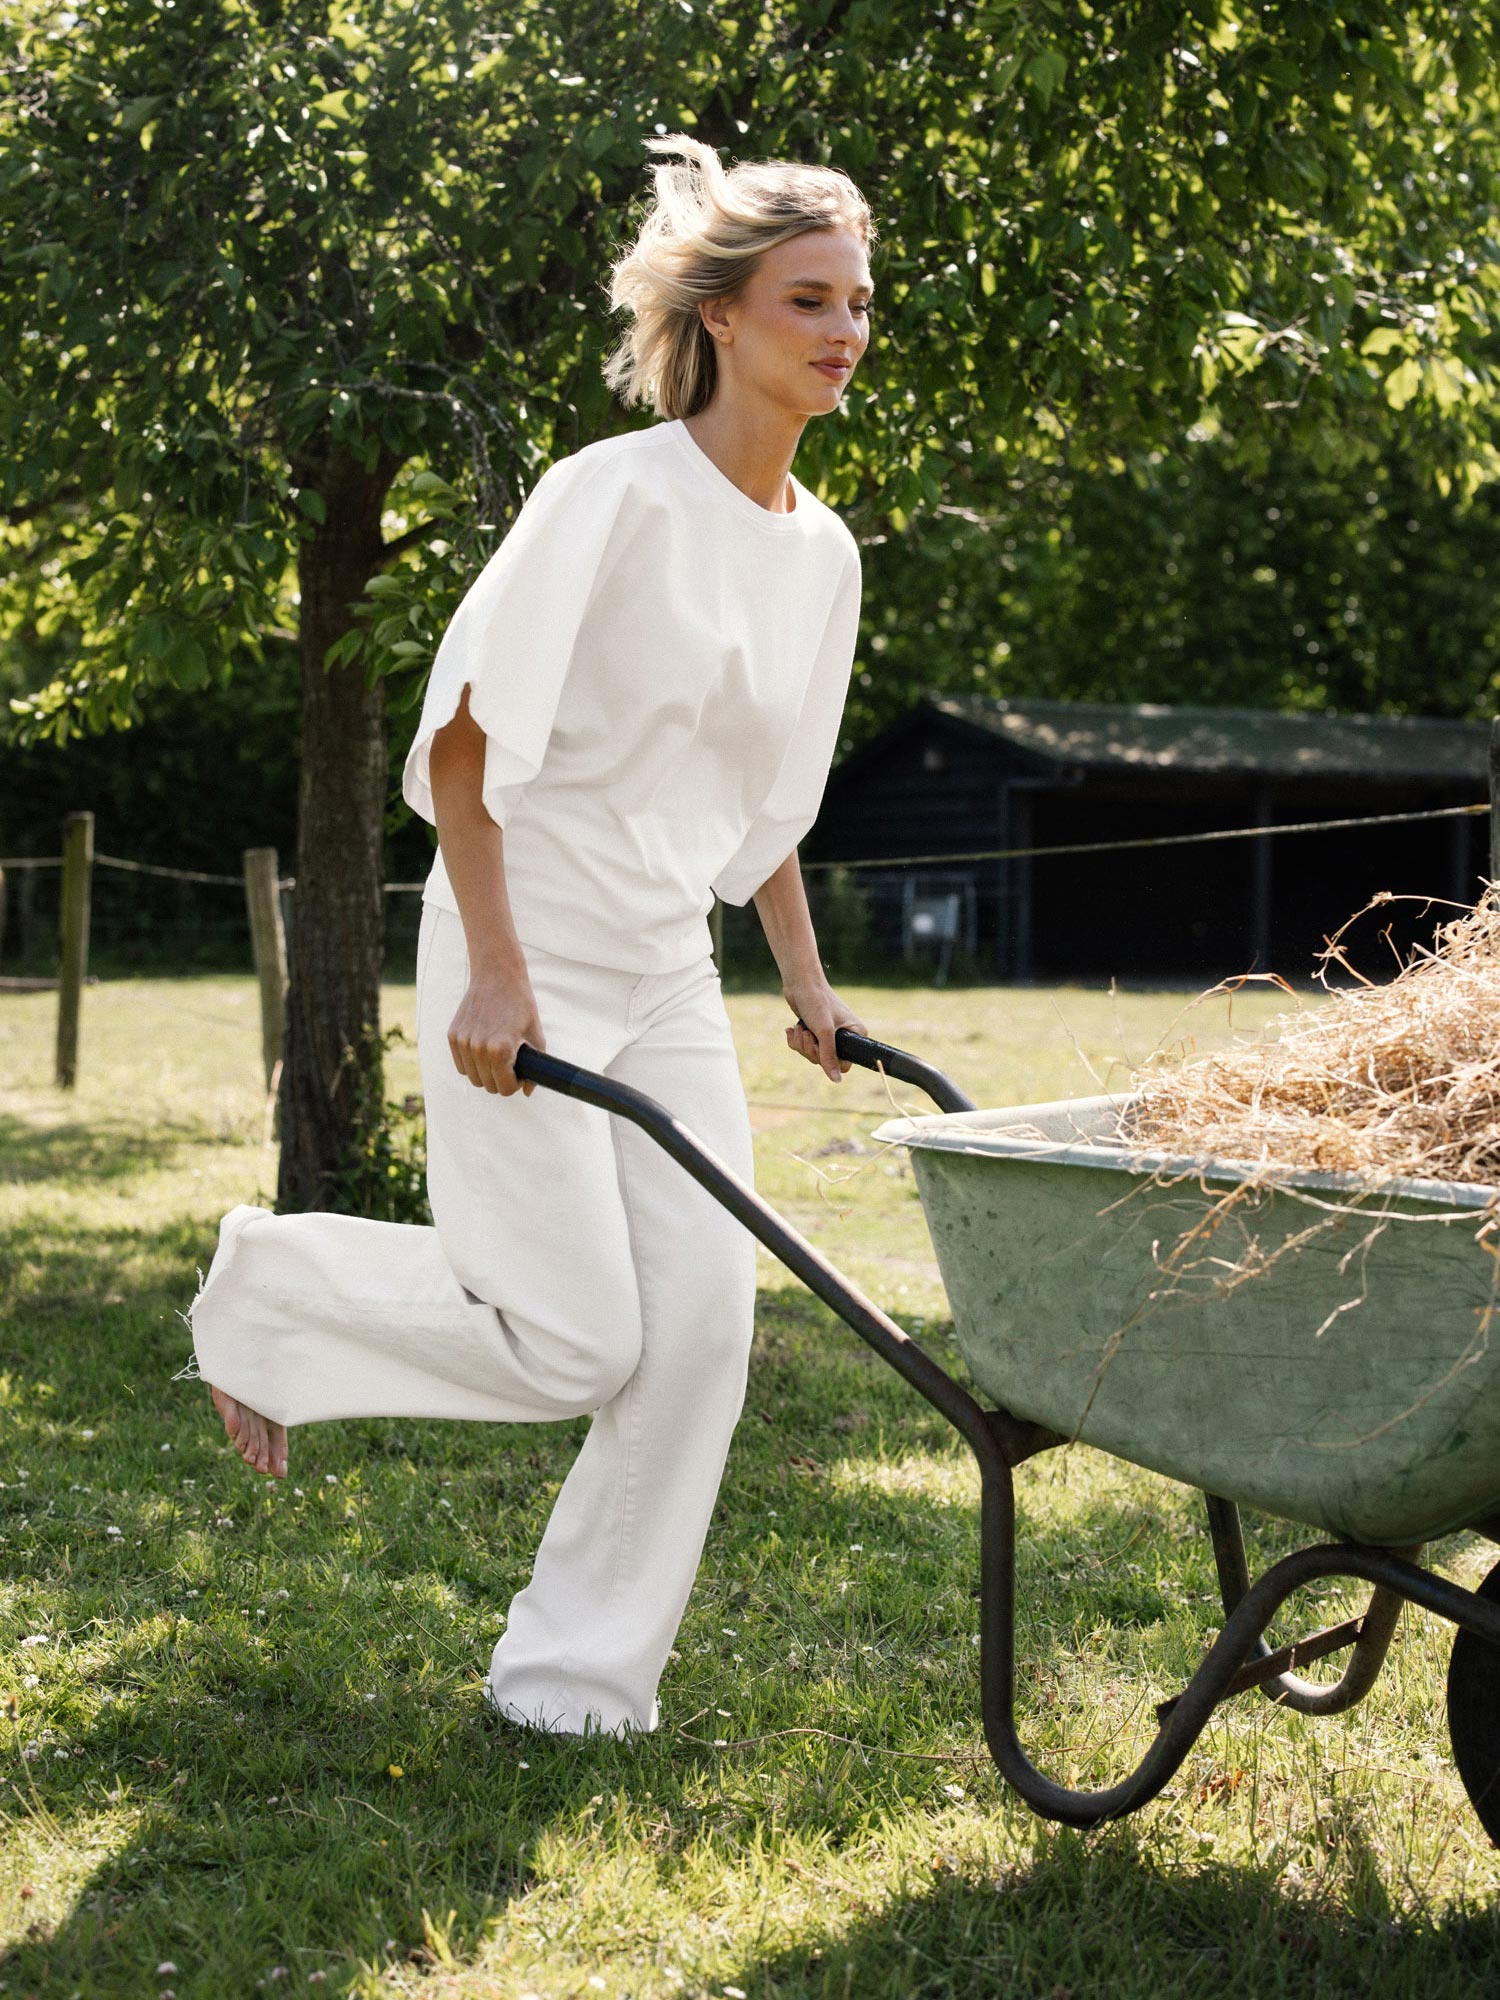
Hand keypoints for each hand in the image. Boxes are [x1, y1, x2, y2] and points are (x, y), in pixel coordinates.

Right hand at [447, 966, 546, 1095]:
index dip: (516, 1084)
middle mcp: (478, 1048)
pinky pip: (462, 1065)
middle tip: (510, 1066)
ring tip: (497, 1058)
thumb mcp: (536, 1035)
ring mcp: (463, 1042)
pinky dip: (472, 1064)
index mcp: (500, 1049)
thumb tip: (527, 1092)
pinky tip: (483, 1051)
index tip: (520, 1074)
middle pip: (488, 1086)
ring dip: (486, 1073)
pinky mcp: (453, 1036)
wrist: (497, 977)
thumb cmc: (520, 1005)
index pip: (506, 1088)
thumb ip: (534, 1067)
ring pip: (473, 1078)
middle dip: (501, 1081)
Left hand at [783, 975, 866, 1082]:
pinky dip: (796, 1040)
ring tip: (799, 1029)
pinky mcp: (814, 1030)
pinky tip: (792, 1028)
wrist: (800, 982)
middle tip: (807, 1035)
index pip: (845, 1063)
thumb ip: (829, 1057)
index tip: (819, 1047)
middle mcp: (844, 1035)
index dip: (829, 1061)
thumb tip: (836, 1080)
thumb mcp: (824, 1032)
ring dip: (801, 1044)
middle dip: (811, 1050)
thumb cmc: (816, 1001)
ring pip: (812, 1054)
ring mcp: (827, 1033)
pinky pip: (804, 1046)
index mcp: (856, 1034)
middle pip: (826, 1061)